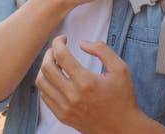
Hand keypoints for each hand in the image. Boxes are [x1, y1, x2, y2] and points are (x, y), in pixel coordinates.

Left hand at [36, 36, 156, 133]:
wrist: (123, 128)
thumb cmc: (123, 97)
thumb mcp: (120, 69)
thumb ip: (102, 50)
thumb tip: (82, 43)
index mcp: (86, 82)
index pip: (61, 56)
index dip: (58, 42)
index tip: (63, 39)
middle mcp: (72, 96)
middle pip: (47, 67)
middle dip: (49, 53)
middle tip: (57, 49)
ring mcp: (65, 108)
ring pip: (41, 82)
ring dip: (45, 67)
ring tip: (54, 62)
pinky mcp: (62, 116)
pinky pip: (45, 96)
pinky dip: (46, 83)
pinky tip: (56, 78)